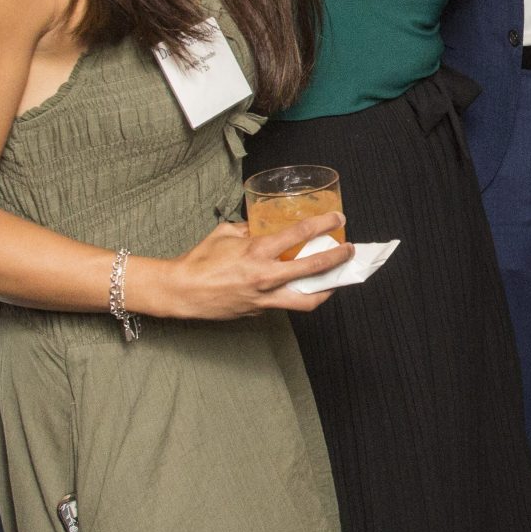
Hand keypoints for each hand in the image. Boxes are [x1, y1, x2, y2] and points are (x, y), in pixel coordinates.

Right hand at [135, 211, 353, 319]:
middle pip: (313, 269)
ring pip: (307, 300)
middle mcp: (265, 276)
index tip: (338, 219)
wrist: (181, 292)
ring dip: (326, 290)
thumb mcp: (225, 234)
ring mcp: (264, 298)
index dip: (323, 225)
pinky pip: (284, 304)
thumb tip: (261, 225)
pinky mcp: (258, 312)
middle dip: (337, 258)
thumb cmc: (200, 260)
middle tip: (349, 251)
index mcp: (257, 252)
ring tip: (335, 280)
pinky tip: (298, 288)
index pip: (299, 234)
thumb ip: (247, 229)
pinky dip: (294, 296)